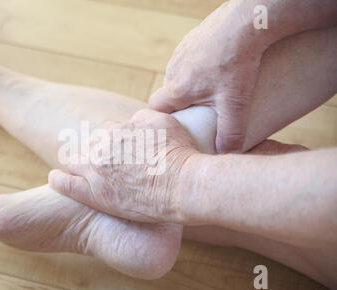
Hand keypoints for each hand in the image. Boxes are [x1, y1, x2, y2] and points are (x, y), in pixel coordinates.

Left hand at [48, 109, 200, 222]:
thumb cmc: (180, 154)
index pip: (107, 132)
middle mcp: (103, 147)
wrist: (183, 185)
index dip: (113, 142)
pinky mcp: (95, 194)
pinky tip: (55, 178)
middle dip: (96, 152)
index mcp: (118, 130)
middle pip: (90, 145)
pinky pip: (66, 183)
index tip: (119, 151)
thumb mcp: (165, 123)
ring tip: (81, 172)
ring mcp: (96, 171)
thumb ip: (143, 118)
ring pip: (76, 161)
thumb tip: (133, 120)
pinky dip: (59, 179)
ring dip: (78, 163)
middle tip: (106, 164)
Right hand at [149, 1, 266, 152]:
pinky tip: (216, 68)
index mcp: (177, 88)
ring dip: (188, 85)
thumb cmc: (237, 62)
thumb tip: (226, 154)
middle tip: (199, 112)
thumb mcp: (235, 103)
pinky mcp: (191, 40)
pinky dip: (197, 67)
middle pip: (168, 94)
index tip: (172, 127)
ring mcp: (180, 52)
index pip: (155, 110)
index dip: (160, 120)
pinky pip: (187, 60)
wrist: (246, 23)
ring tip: (211, 89)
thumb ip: (230, 133)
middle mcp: (173, 70)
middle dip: (179, 105)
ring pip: (177, 77)